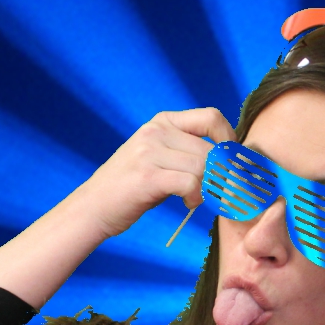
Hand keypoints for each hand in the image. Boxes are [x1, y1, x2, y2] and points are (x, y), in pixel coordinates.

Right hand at [75, 107, 234, 237]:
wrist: (92, 207)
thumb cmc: (132, 186)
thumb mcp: (159, 157)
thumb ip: (188, 151)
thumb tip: (230, 158)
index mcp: (162, 121)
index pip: (211, 117)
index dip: (229, 140)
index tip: (231, 161)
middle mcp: (155, 131)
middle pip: (210, 149)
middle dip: (223, 175)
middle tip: (220, 193)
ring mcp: (149, 152)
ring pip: (204, 167)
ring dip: (210, 188)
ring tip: (199, 199)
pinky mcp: (147, 176)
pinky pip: (191, 183)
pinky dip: (197, 197)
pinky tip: (188, 203)